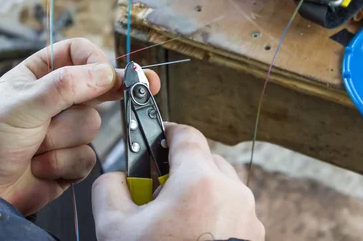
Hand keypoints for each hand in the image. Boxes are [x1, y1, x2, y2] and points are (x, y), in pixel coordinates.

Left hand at [0, 38, 159, 214]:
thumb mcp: (25, 102)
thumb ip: (67, 85)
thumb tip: (108, 74)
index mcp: (45, 72)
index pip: (82, 53)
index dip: (97, 62)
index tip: (107, 77)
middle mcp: (60, 98)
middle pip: (95, 93)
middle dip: (69, 113)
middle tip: (45, 120)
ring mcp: (67, 129)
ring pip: (91, 127)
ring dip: (59, 141)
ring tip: (32, 146)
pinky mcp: (70, 160)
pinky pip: (87, 158)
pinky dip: (62, 164)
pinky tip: (39, 166)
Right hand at [92, 123, 264, 240]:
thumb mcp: (116, 228)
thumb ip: (109, 188)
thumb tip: (116, 179)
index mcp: (200, 180)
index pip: (185, 134)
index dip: (165, 132)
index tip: (154, 136)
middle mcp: (231, 192)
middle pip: (204, 158)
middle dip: (179, 167)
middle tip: (156, 187)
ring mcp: (246, 215)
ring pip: (220, 184)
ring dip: (198, 189)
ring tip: (173, 216)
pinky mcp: (252, 236)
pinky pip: (230, 209)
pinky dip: (212, 211)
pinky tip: (191, 232)